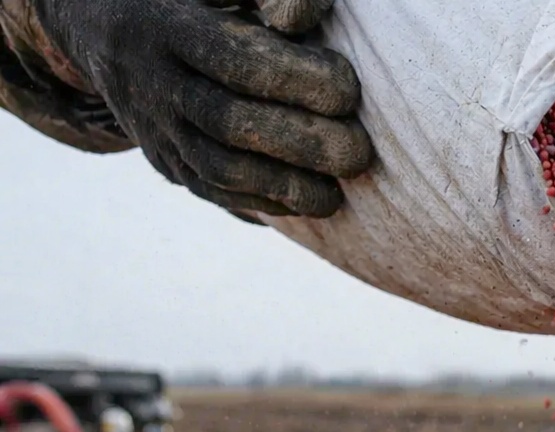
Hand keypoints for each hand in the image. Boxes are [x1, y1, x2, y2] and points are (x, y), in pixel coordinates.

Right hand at [30, 0, 371, 216]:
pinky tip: (308, 202)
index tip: (348, 92)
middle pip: (229, 123)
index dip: (299, 81)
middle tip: (357, 153)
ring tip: (336, 195)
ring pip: (217, 168)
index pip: (237, 61)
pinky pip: (211, 190)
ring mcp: (156, 127)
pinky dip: (263, 201)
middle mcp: (156, 80)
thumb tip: (305, 17)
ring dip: (285, 186)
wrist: (108, 25)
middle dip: (302, 144)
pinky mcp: (165, 160)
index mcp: (170, 27)